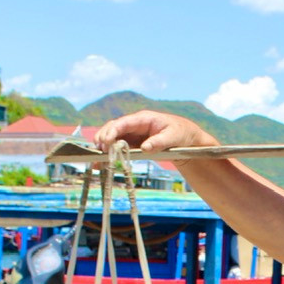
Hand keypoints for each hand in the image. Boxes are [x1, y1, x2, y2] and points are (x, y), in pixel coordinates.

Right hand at [93, 110, 218, 152]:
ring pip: (113, 138)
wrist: (186, 139)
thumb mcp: (174, 136)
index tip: (105, 140)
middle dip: (104, 137)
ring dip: (104, 147)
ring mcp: (132, 134)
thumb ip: (160, 142)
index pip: (124, 122)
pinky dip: (109, 155)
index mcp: (143, 119)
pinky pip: (118, 148)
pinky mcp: (133, 144)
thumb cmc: (181, 133)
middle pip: (114, 128)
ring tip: (98, 159)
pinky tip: (101, 164)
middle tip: (99, 150)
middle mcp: (135, 125)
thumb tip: (145, 148)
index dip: (112, 130)